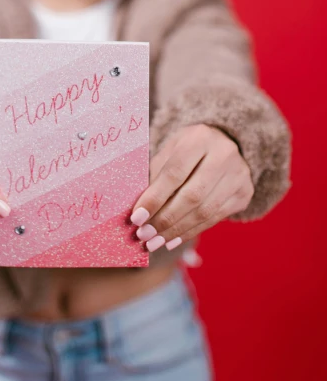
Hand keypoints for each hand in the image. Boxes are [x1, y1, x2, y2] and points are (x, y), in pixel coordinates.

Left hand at [130, 124, 253, 251]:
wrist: (223, 144)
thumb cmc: (187, 149)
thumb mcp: (170, 151)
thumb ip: (155, 176)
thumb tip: (139, 211)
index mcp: (200, 139)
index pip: (175, 172)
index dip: (155, 198)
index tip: (136, 218)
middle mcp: (224, 155)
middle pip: (192, 195)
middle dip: (165, 219)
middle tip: (144, 235)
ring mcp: (238, 175)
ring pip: (205, 211)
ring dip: (176, 231)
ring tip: (155, 242)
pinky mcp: (244, 194)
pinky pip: (214, 219)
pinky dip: (190, 231)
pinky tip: (172, 239)